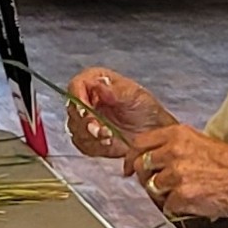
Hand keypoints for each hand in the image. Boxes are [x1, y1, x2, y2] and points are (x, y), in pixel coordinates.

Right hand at [63, 68, 177, 158]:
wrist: (154, 133)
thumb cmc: (147, 109)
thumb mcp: (134, 96)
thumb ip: (115, 90)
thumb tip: (98, 84)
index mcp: (95, 81)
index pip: (76, 86)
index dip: (77, 99)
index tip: (85, 111)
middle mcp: (87, 99)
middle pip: (72, 109)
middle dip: (86, 121)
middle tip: (100, 129)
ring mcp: (86, 119)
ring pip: (75, 128)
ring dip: (91, 135)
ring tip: (110, 138)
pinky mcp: (88, 138)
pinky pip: (82, 143)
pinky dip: (94, 146)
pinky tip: (108, 144)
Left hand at [123, 124, 227, 221]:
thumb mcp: (199, 142)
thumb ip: (173, 145)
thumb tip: (152, 155)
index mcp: (176, 135)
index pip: (139, 143)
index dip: (131, 157)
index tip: (128, 167)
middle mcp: (172, 152)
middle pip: (140, 166)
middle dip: (145, 177)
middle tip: (158, 183)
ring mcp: (175, 175)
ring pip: (151, 187)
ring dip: (163, 193)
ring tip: (183, 191)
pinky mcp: (179, 196)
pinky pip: (166, 205)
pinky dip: (176, 207)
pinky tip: (191, 201)